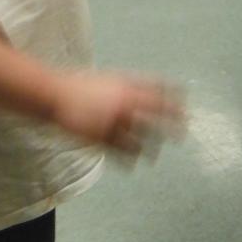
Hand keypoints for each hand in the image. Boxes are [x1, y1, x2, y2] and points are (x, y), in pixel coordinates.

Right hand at [51, 70, 185, 156]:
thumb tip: (150, 90)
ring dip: (152, 147)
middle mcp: (125, 105)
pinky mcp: (102, 138)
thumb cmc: (81, 84)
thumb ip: (129, 86)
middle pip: (156, 116)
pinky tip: (134, 163)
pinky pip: (123, 152)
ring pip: (142, 139)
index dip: (174, 96)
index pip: (158, 91)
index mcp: (127, 87)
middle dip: (173, 125)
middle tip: (183, 133)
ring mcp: (115, 123)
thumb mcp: (109, 78)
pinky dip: (131, 158)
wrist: (55, 96)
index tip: (186, 103)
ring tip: (155, 154)